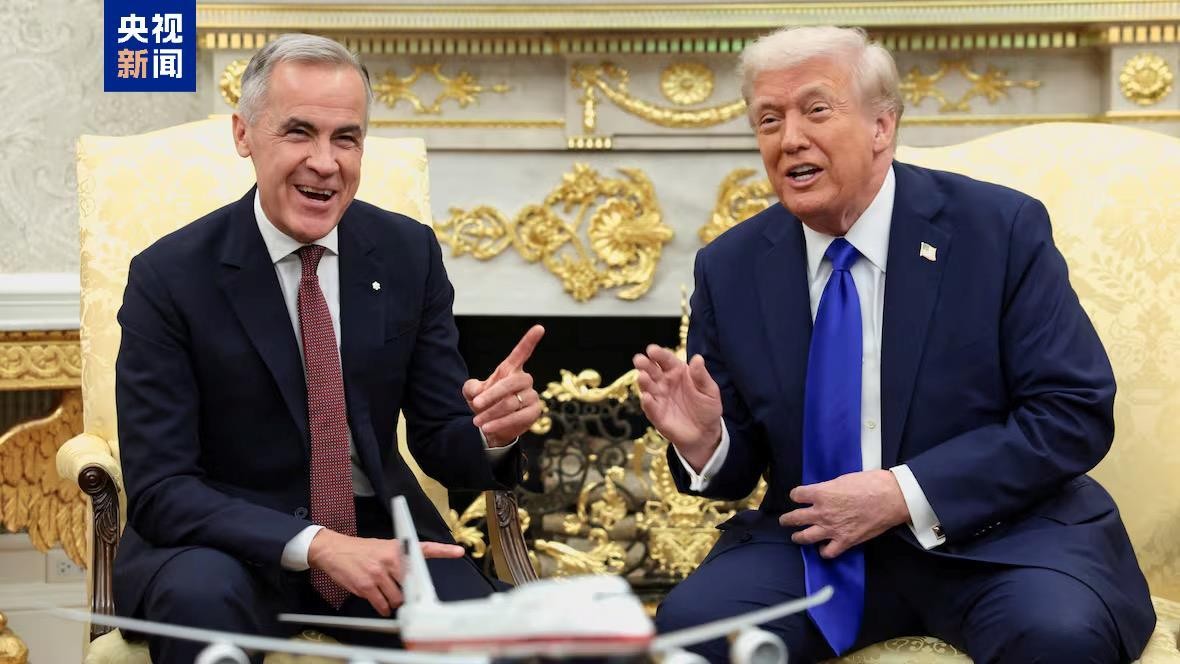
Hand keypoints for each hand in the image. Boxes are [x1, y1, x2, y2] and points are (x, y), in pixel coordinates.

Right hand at [307, 529, 463, 615]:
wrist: (334, 550)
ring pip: (397, 598)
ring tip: (385, 593)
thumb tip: (413, 576)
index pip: (424, 548)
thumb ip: (399, 559)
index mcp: (397, 548)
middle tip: (401, 590)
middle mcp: (390, 560)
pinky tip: (379, 602)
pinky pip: (382, 605)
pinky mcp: (367, 586)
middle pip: (410, 583)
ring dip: (393, 601)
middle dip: (407, 591)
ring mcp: (378, 574)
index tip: (458, 552)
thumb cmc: (360, 550)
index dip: (443, 550)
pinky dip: (382, 608)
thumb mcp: (383, 547)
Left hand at [465, 324, 544, 446]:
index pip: (522, 352)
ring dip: (492, 412)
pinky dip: (501, 423)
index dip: (530, 340)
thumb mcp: (472, 393)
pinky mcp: (535, 412)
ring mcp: (532, 395)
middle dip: (492, 395)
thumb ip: (471, 388)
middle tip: (476, 404)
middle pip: (512, 383)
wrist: (492, 426)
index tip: (539, 328)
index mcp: (510, 369)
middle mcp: (524, 380)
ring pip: (512, 402)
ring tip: (477, 421)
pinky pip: (518, 417)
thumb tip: (476, 391)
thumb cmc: (484, 404)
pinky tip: (488, 427)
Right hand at [632, 345, 722, 470]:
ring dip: (643, 381)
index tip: (652, 350)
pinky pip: (650, 407)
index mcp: (677, 372)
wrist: (706, 433)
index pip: (666, 360)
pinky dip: (647, 402)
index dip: (659, 354)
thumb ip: (701, 376)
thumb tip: (697, 358)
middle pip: (652, 370)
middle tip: (639, 360)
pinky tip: (647, 397)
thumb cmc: (707, 408)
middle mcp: (664, 382)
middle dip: (644, 364)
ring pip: (647, 387)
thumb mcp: (709, 390)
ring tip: (642, 376)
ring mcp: (659, 398)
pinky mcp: (656, 414)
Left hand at [779, 469, 909, 558]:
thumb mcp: (843, 479)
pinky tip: (823, 548)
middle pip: (794, 518)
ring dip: (798, 537)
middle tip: (784, 520)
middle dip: (787, 519)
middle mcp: (821, 512)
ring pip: (805, 537)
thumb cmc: (870, 483)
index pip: (797, 495)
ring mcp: (832, 529)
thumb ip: (829, 488)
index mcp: (821, 493)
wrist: (891, 498)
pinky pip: (827, 552)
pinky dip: (824, 551)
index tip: (798, 496)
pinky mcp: (845, 541)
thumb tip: (824, 492)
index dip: (796, 495)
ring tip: (796, 536)